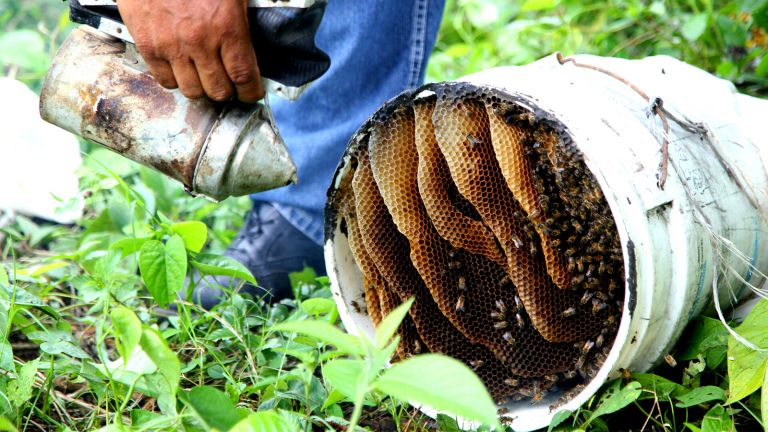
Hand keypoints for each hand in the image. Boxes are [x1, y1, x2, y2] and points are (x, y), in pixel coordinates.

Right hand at [117, 0, 263, 101]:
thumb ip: (241, 20)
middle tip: (227, 84)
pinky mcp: (149, 46)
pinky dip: (175, 80)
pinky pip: (165, 81)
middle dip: (226, 91)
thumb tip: (251, 47)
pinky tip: (180, 69)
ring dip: (201, 88)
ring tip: (203, 76)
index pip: (243, 75)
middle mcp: (200, 40)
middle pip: (219, 90)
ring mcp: (172, 46)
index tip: (251, 94)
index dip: (250, 92)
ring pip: (192, 91)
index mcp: (226, 25)